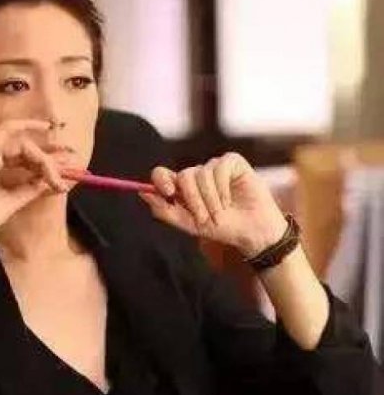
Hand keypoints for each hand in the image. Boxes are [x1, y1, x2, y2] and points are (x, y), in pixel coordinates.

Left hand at [139, 152, 287, 256]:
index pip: (162, 174)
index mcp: (182, 188)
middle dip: (193, 199)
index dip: (161, 179)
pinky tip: (231, 199)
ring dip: (211, 199)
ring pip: (202, 174)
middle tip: (203, 218)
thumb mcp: (190, 225)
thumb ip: (165, 210)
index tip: (168, 192)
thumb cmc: (222, 228)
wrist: (252, 232)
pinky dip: (223, 187)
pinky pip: (219, 168)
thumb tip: (142, 193)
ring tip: (221, 213)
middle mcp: (196, 175)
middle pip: (184, 175)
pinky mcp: (232, 162)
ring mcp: (214, 167)